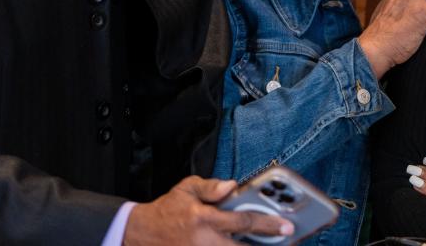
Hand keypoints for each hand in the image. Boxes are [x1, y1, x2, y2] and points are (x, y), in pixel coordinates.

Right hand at [122, 176, 293, 245]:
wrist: (139, 234)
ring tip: (269, 244)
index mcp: (204, 219)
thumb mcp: (186, 188)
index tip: (286, 226)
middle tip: (284, 239)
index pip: (242, 222)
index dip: (267, 225)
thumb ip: (210, 186)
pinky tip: (245, 245)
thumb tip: (232, 185)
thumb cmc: (167, 210)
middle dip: (265, 245)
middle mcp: (204, 241)